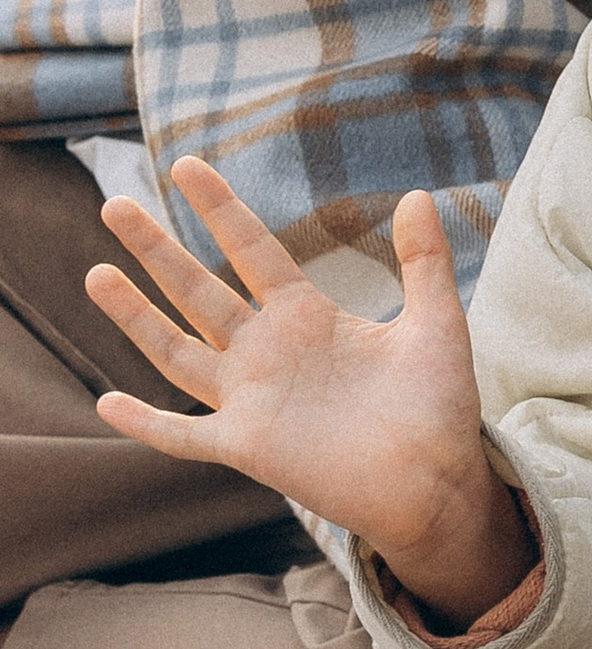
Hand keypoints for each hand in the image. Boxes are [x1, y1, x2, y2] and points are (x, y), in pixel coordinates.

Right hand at [85, 156, 530, 627]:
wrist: (438, 483)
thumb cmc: (438, 407)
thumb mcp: (437, 323)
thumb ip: (425, 262)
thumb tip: (419, 193)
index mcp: (308, 317)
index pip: (253, 249)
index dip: (221, 208)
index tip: (185, 165)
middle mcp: (269, 352)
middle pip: (198, 290)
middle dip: (157, 249)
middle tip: (114, 204)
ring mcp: (252, 400)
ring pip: (178, 351)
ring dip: (136, 317)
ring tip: (97, 272)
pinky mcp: (247, 448)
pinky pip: (185, 436)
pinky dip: (146, 425)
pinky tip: (106, 404)